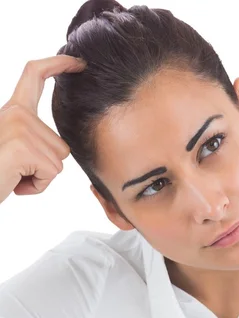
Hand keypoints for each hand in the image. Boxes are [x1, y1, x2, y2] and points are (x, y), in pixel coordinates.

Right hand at [0, 55, 85, 204]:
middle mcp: (17, 114)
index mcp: (13, 109)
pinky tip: (15, 182)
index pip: (35, 75)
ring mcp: (21, 128)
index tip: (78, 62)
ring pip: (58, 162)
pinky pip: (51, 174)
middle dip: (45, 166)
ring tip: (13, 174)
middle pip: (61, 145)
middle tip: (15, 169)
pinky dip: (37, 186)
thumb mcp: (11, 145)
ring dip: (40, 177)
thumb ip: (30, 136)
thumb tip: (58, 146)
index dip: (58, 65)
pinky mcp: (24, 147)